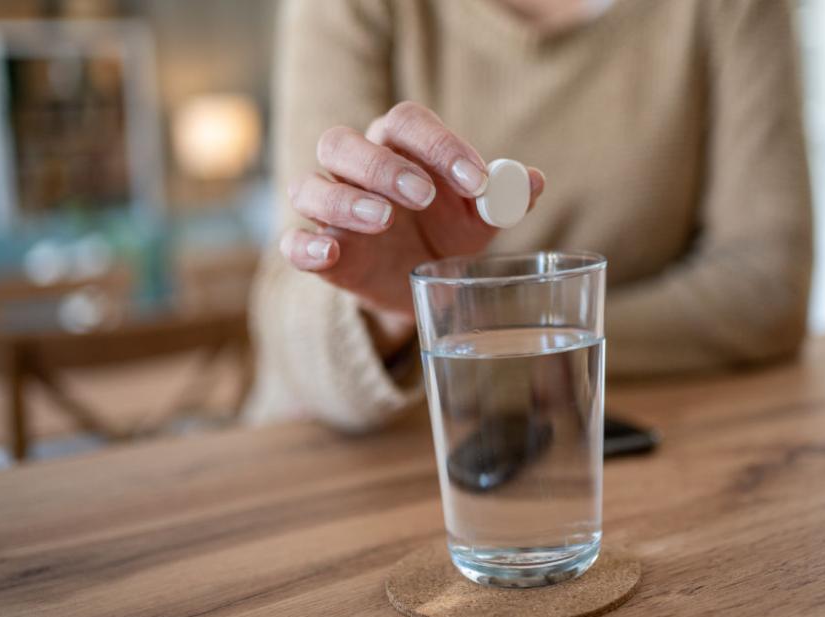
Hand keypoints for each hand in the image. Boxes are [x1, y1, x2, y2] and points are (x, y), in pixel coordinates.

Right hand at [279, 102, 545, 331]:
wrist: (422, 285)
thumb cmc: (447, 234)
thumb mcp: (479, 218)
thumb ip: (503, 198)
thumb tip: (532, 182)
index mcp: (399, 147)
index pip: (406, 123)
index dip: (439, 145)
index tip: (476, 181)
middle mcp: (355, 170)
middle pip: (341, 142)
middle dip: (382, 166)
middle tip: (423, 195)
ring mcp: (330, 212)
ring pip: (308, 186)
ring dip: (342, 200)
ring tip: (382, 219)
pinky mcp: (321, 254)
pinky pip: (292, 243)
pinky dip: (304, 247)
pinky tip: (330, 253)